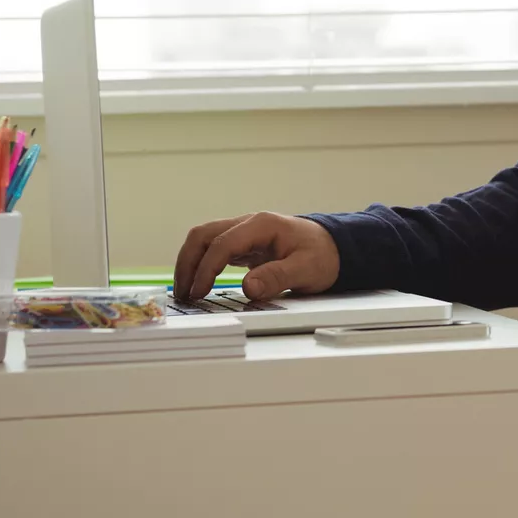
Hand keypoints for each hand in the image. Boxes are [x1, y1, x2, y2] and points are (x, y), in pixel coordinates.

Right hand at [173, 212, 340, 301]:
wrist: (335, 248)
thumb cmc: (323, 255)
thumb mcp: (307, 269)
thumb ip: (277, 277)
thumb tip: (248, 288)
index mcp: (262, 225)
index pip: (223, 243)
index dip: (207, 268)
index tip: (199, 292)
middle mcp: (249, 224)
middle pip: (203, 235)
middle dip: (188, 263)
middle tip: (182, 293)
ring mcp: (244, 233)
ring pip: (204, 240)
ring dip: (190, 263)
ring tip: (185, 292)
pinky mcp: (244, 244)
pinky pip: (214, 250)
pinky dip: (202, 265)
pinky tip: (198, 285)